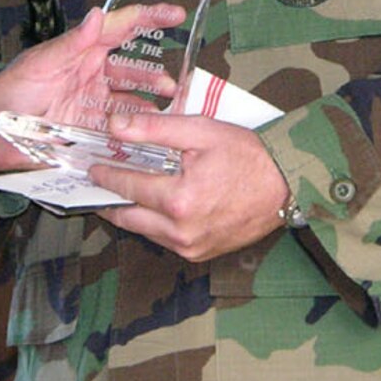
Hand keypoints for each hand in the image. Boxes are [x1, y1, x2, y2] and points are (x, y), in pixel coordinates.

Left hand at [0, 4, 185, 171]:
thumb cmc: (8, 92)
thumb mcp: (40, 64)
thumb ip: (71, 43)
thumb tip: (98, 16)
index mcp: (82, 50)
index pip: (122, 27)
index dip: (150, 18)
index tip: (175, 13)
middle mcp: (93, 74)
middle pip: (134, 69)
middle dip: (156, 75)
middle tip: (174, 86)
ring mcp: (93, 102)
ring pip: (132, 100)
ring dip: (150, 105)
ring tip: (165, 114)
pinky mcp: (90, 128)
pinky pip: (120, 127)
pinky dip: (136, 130)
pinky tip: (148, 136)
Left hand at [89, 107, 291, 263]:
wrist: (286, 185)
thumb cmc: (248, 156)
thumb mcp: (201, 131)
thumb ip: (154, 130)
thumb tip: (116, 127)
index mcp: (179, 200)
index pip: (128, 186)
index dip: (107, 175)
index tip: (94, 168)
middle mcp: (181, 231)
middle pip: (128, 217)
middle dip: (109, 201)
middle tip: (97, 186)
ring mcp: (191, 247)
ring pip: (145, 232)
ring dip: (131, 213)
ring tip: (122, 193)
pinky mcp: (201, 254)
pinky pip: (165, 240)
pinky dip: (154, 224)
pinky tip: (154, 207)